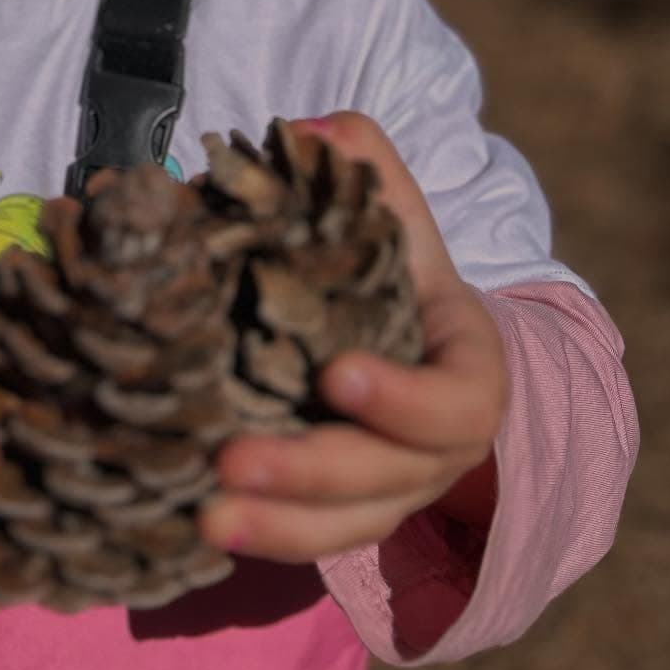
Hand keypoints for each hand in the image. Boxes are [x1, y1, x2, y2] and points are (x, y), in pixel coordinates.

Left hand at [202, 112, 508, 562]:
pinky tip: (202, 524)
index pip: (458, 402)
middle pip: (389, 476)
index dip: (404, 399)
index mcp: (467, 370)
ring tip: (208, 515)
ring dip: (279, 527)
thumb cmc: (398, 271)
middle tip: (234, 461)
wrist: (419, 348)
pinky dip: (265, 538)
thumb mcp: (394, 215)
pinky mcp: (347, 513)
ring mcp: (396, 489)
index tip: (336, 375)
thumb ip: (364, 165)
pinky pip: (313, 540)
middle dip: (313, 471)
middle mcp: (439, 447)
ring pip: (348, 526)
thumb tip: (308, 129)